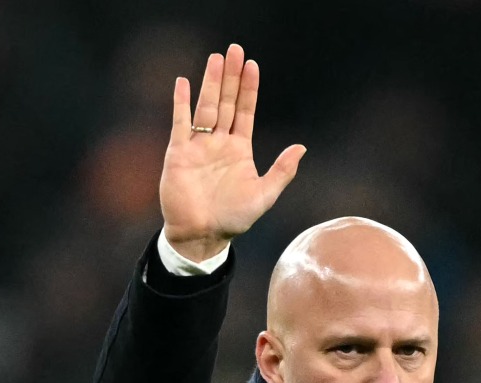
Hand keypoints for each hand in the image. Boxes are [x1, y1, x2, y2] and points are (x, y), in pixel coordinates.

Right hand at [160, 43, 305, 260]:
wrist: (203, 234)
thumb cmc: (234, 218)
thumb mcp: (265, 194)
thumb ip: (282, 171)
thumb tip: (302, 147)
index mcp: (240, 149)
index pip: (245, 112)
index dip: (249, 89)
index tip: (253, 66)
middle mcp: (219, 143)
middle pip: (226, 102)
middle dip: (231, 77)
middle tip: (235, 49)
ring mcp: (198, 146)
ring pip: (206, 107)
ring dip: (211, 83)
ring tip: (216, 59)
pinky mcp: (178, 153)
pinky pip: (180, 123)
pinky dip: (180, 103)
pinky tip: (182, 83)